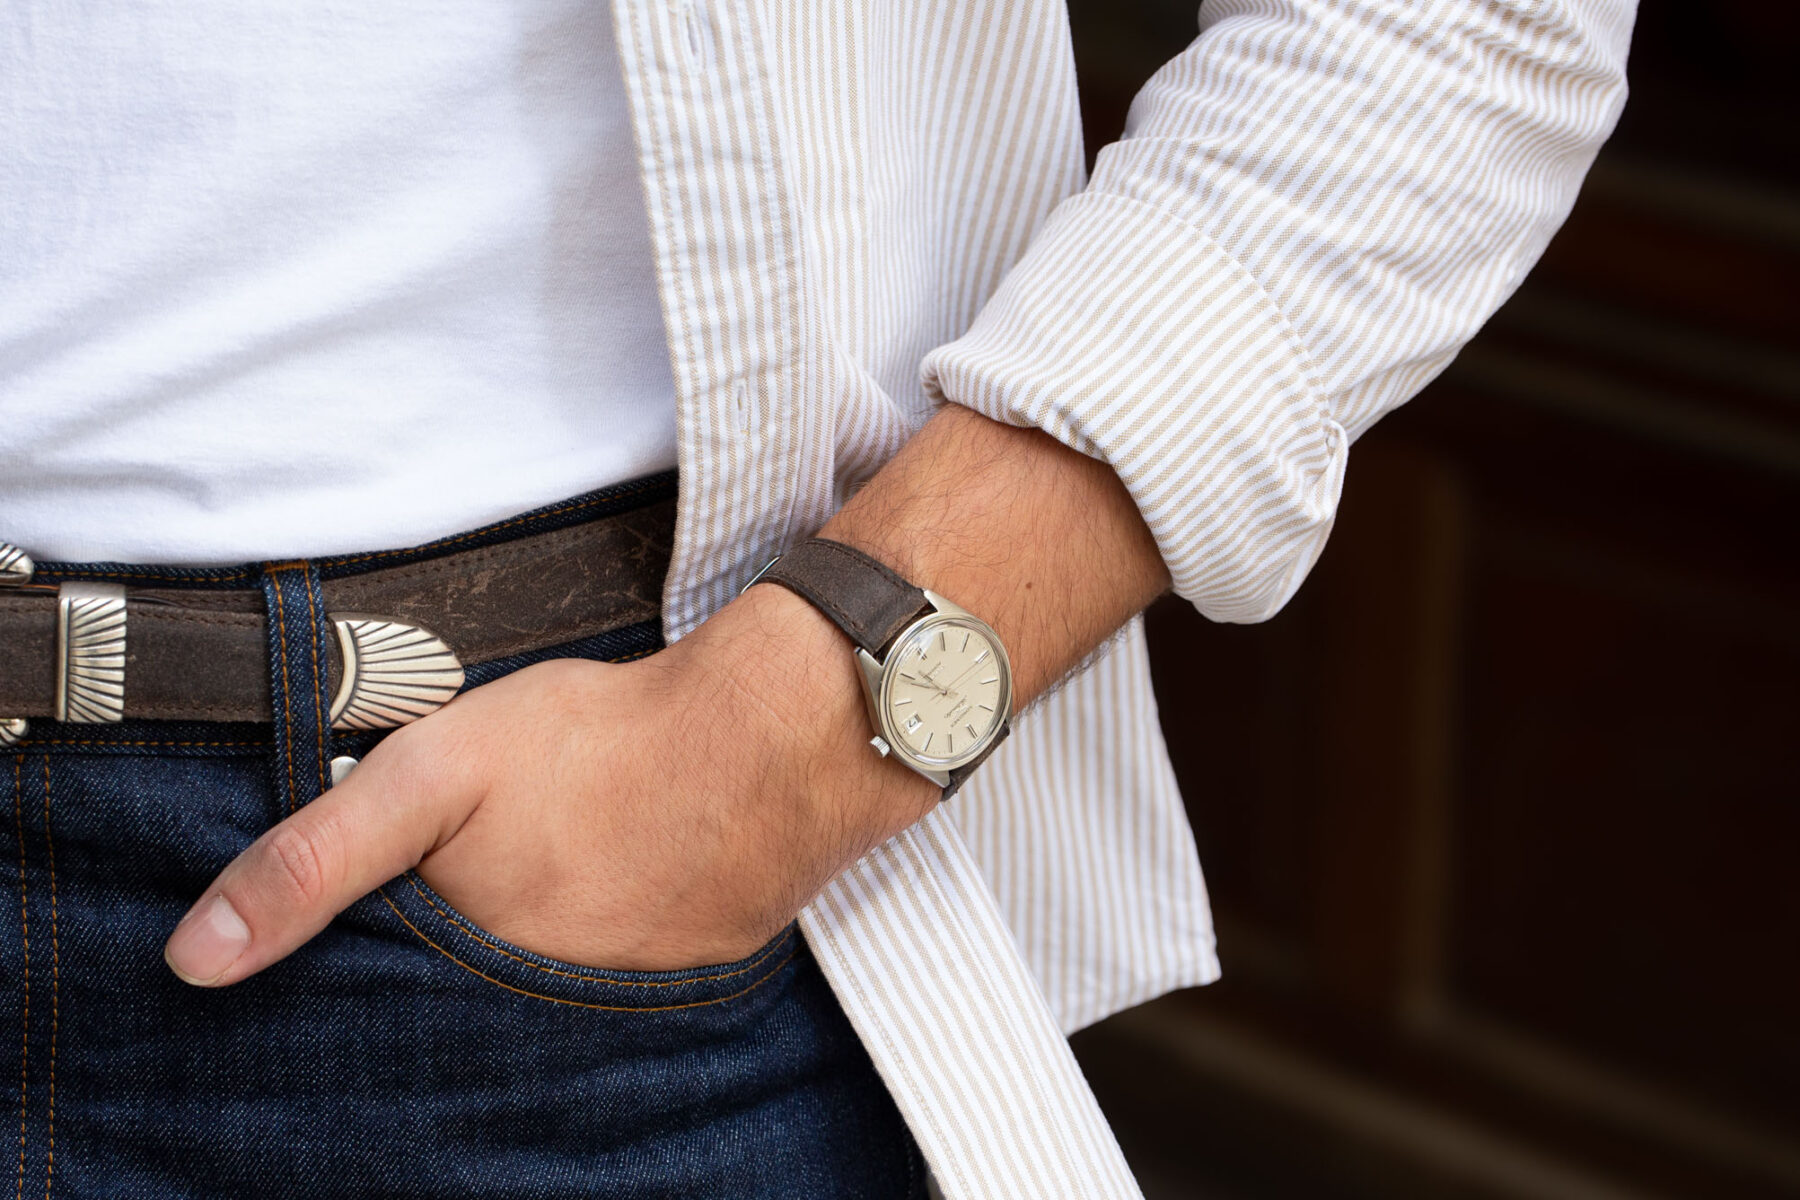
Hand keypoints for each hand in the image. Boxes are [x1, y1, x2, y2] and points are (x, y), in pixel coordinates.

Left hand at [162, 585, 937, 987]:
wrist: (771, 741)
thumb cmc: (601, 744)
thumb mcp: (434, 774)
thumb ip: (314, 859)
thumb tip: (193, 962)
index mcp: (463, 968)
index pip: (376, 1004)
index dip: (355, 963)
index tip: (373, 910)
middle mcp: (535, 1014)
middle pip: (455, 1007)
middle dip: (444, 958)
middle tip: (474, 875)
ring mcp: (615, 1004)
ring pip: (531, 998)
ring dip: (520, 955)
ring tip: (543, 874)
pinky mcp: (680, 979)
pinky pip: (609, 983)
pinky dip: (593, 943)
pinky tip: (606, 882)